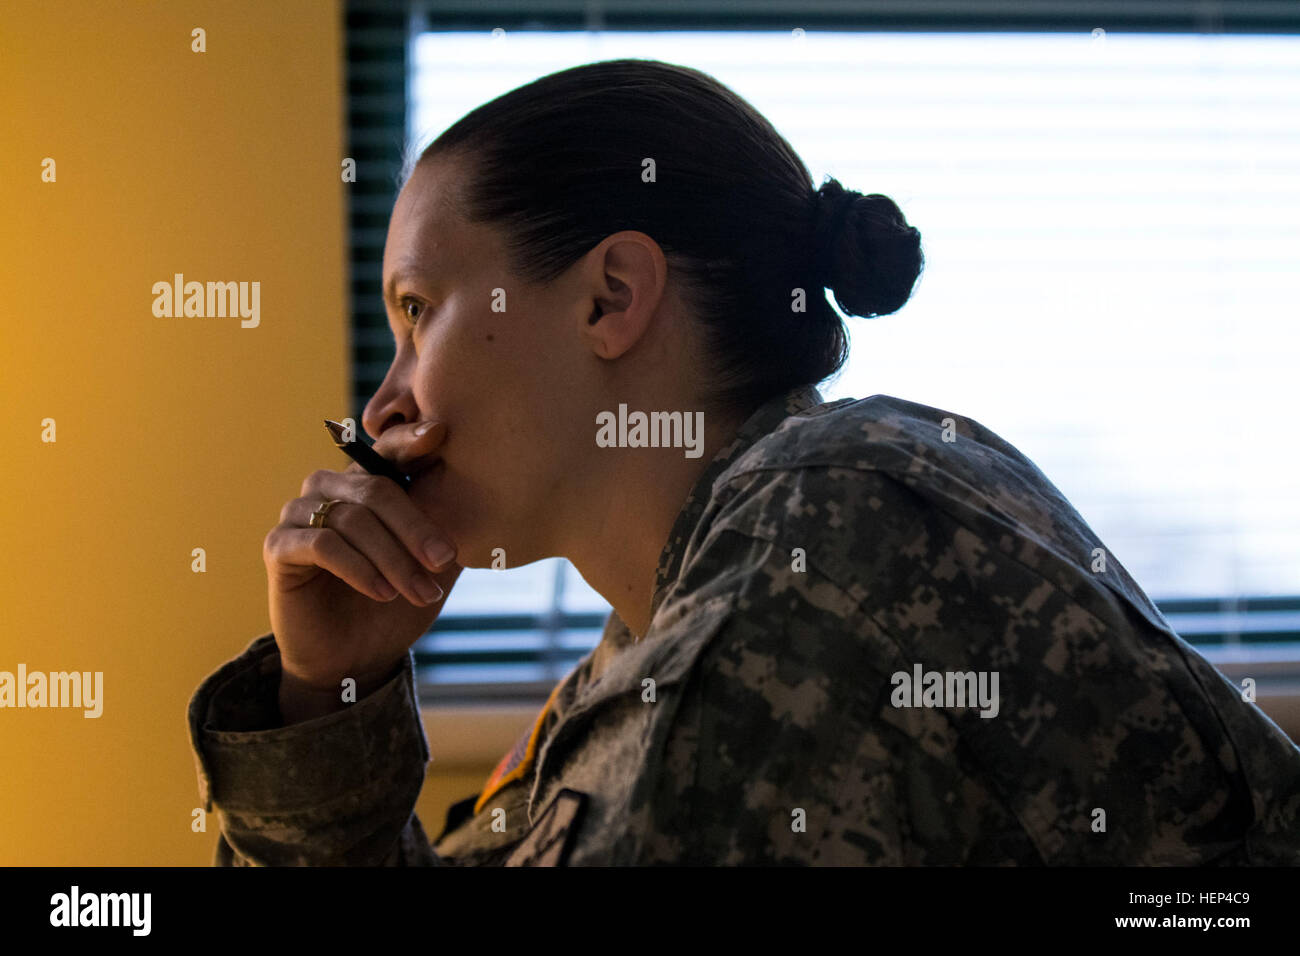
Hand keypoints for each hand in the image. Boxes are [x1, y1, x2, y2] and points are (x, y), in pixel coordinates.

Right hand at [263, 420, 461, 701]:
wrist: (353, 660)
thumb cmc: (395, 606)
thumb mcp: (432, 567)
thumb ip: (451, 530)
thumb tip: (492, 499)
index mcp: (368, 484)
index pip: (388, 451)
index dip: (411, 439)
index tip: (438, 433)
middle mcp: (330, 488)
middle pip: (377, 489)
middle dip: (416, 527)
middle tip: (445, 559)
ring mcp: (300, 514)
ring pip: (353, 519)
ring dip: (393, 558)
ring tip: (420, 591)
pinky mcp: (279, 546)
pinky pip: (322, 545)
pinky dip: (358, 568)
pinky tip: (381, 592)